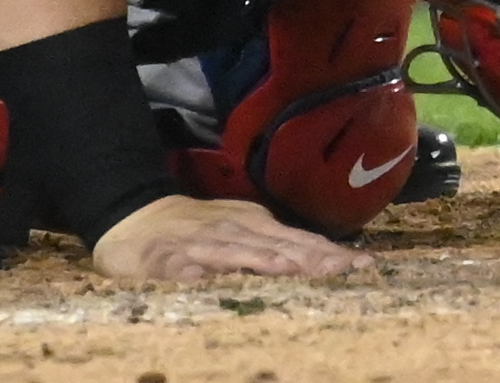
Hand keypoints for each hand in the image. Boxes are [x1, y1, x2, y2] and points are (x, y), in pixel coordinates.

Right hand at [93, 193, 361, 282]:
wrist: (138, 220)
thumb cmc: (200, 229)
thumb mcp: (244, 232)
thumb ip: (280, 246)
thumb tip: (326, 260)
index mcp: (255, 224)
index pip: (299, 240)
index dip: (328, 253)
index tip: (361, 265)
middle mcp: (232, 230)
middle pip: (275, 246)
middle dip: (308, 259)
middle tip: (340, 271)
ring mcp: (199, 243)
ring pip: (234, 252)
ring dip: (259, 260)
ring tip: (286, 270)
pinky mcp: (164, 260)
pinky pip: (181, 267)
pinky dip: (195, 272)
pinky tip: (206, 279)